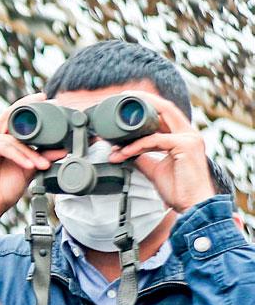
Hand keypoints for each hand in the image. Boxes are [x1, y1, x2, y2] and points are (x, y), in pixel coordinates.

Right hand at [0, 93, 65, 234]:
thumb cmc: (3, 189)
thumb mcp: (29, 168)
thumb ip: (43, 156)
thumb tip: (63, 149)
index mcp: (0, 138)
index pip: (14, 116)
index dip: (28, 105)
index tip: (46, 98)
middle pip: (10, 116)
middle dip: (29, 109)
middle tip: (49, 105)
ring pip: (12, 139)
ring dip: (30, 152)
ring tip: (41, 165)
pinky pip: (4, 147)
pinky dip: (19, 156)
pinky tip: (29, 166)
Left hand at [107, 90, 214, 212]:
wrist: (192, 205)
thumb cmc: (178, 189)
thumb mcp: (154, 168)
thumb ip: (142, 156)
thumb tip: (124, 150)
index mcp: (184, 136)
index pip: (165, 114)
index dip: (147, 107)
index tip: (127, 106)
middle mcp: (189, 133)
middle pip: (165, 108)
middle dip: (143, 101)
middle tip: (121, 99)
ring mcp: (190, 138)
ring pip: (157, 124)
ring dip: (131, 133)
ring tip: (112, 140)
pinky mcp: (186, 146)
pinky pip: (155, 140)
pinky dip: (137, 146)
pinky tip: (123, 153)